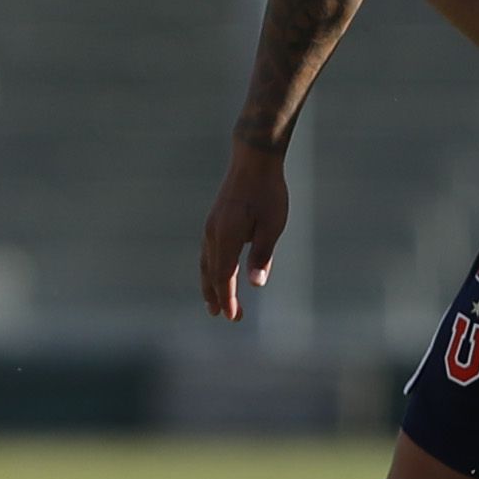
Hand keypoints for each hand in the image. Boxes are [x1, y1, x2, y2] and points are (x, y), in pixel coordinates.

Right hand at [200, 143, 290, 319]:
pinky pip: (208, 252)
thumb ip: (261, 255)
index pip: (223, 276)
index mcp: (225, 237)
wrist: (253, 162)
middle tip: (226, 317)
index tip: (232, 317)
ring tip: (213, 303)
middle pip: (211, 273)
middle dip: (218, 296)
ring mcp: (210, 227)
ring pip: (206, 263)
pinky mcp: (214, 221)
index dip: (227, 298)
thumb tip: (256, 284)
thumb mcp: (272, 226)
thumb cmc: (268, 194)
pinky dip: (210, 268)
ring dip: (210, 284)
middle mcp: (212, 234)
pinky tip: (215, 274)